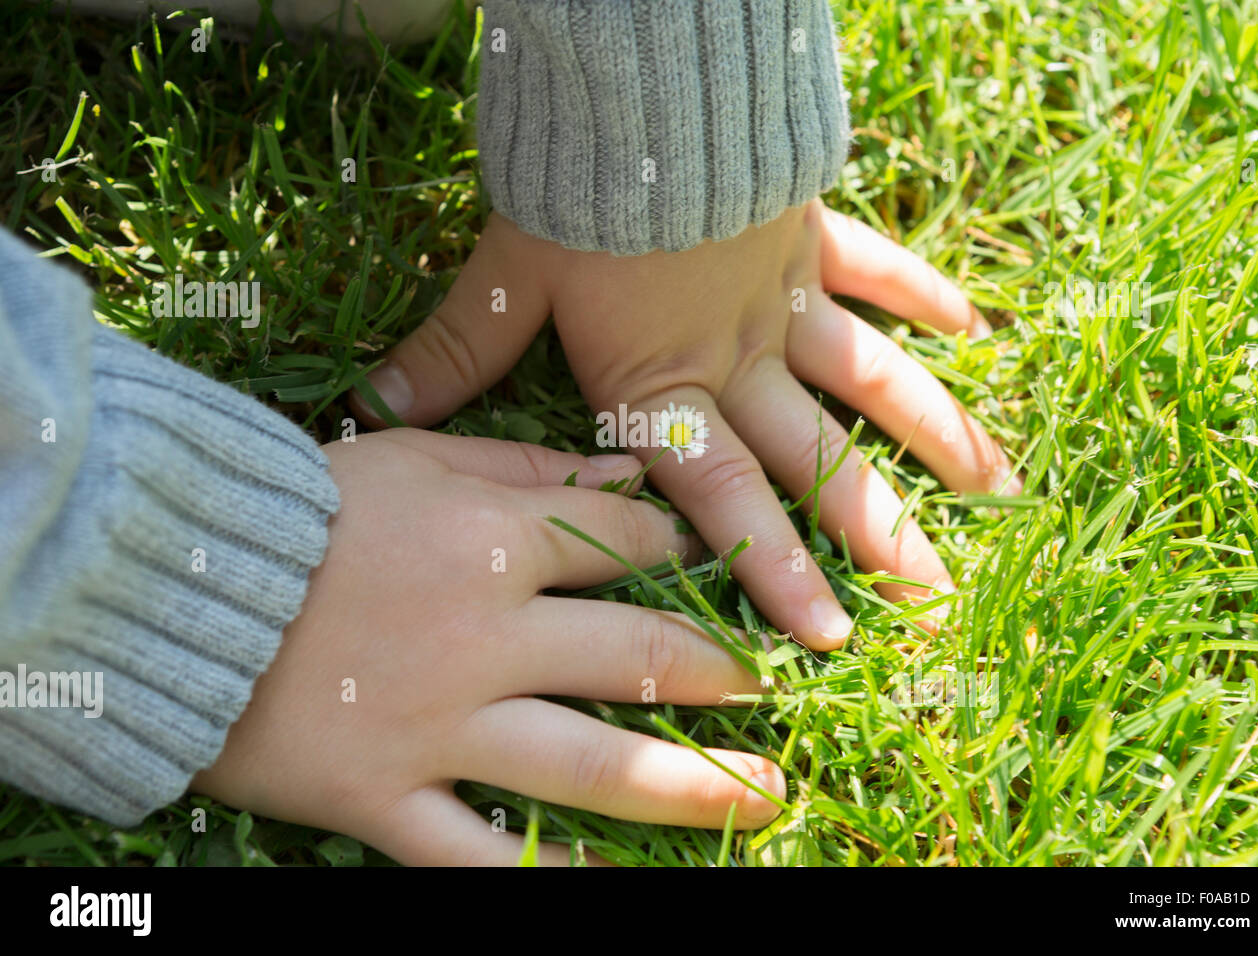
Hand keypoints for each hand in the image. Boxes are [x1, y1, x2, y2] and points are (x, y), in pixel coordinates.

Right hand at [192, 431, 781, 865]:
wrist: (174, 585)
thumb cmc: (300, 510)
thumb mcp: (415, 460)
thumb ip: (526, 467)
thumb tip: (625, 470)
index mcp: (494, 547)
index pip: (623, 549)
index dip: (682, 554)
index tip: (719, 570)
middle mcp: (486, 642)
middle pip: (635, 662)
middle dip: (718, 676)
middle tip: (774, 692)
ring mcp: (438, 730)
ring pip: (587, 764)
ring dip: (687, 785)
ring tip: (764, 796)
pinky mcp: (382, 799)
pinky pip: (477, 853)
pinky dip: (544, 871)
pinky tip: (612, 880)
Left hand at [353, 202, 1019, 648]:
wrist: (638, 86)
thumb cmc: (568, 188)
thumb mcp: (505, 278)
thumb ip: (454, 353)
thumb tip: (372, 412)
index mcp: (663, 382)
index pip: (721, 500)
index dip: (771, 572)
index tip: (825, 639)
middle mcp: (738, 357)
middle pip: (816, 462)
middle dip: (876, 537)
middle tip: (934, 602)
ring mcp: (784, 297)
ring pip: (869, 380)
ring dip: (934, 435)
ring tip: (997, 490)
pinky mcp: (809, 232)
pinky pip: (875, 268)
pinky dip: (924, 294)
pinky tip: (978, 328)